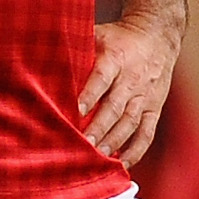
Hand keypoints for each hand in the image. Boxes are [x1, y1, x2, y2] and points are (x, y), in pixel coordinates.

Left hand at [80, 11, 182, 161]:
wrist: (157, 36)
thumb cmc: (119, 38)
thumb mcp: (98, 34)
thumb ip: (76, 49)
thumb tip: (40, 59)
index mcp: (116, 58)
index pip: (102, 78)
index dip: (89, 95)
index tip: (76, 112)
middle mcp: (132, 79)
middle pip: (115, 107)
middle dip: (99, 127)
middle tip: (84, 145)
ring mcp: (145, 96)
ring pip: (130, 122)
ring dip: (114, 141)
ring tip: (99, 158)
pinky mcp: (155, 108)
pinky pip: (147, 132)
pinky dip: (136, 150)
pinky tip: (122, 163)